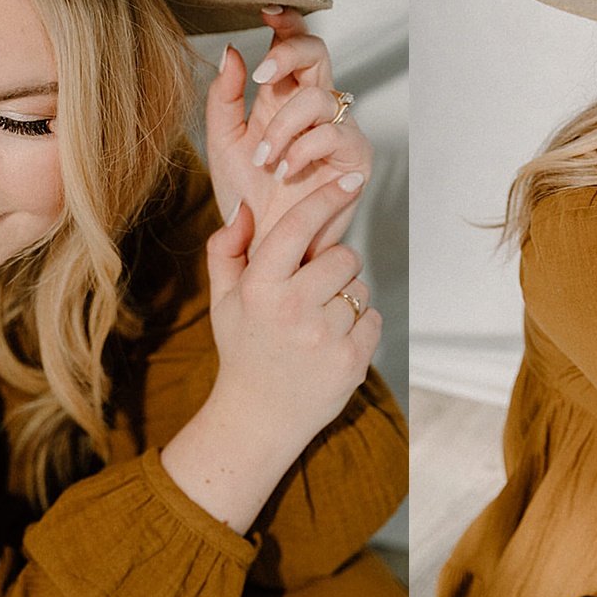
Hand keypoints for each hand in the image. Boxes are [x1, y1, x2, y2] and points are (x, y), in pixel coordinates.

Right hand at [200, 178, 379, 449]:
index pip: (298, 227)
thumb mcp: (223, 299)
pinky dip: (359, 326)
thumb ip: (227, 249)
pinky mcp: (351, 361)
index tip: (351, 181)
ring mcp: (324, 337)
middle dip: (335, 266)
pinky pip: (373, 318)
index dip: (327, 199)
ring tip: (318, 322)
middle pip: (343, 256)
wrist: (259, 415)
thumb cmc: (244, 347)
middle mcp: (292, 309)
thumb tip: (245, 206)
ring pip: (360, 288)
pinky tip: (332, 343)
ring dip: (345, 298)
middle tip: (314, 289)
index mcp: (259, 288)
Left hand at [204, 6, 371, 257]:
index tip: (266, 8)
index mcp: (281, 96)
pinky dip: (303, 150)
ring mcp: (337, 129)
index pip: (290, 46)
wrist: (263, 244)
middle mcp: (312, 106)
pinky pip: (334, 134)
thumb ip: (224, 97)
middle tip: (261, 77)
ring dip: (284, 127)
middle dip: (289, 55)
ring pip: (319, 97)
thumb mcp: (222, 141)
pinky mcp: (355, 157)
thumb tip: (232, 51)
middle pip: (318, 53)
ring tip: (265, 160)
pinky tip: (286, 172)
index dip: (286, 22)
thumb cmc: (246, 194)